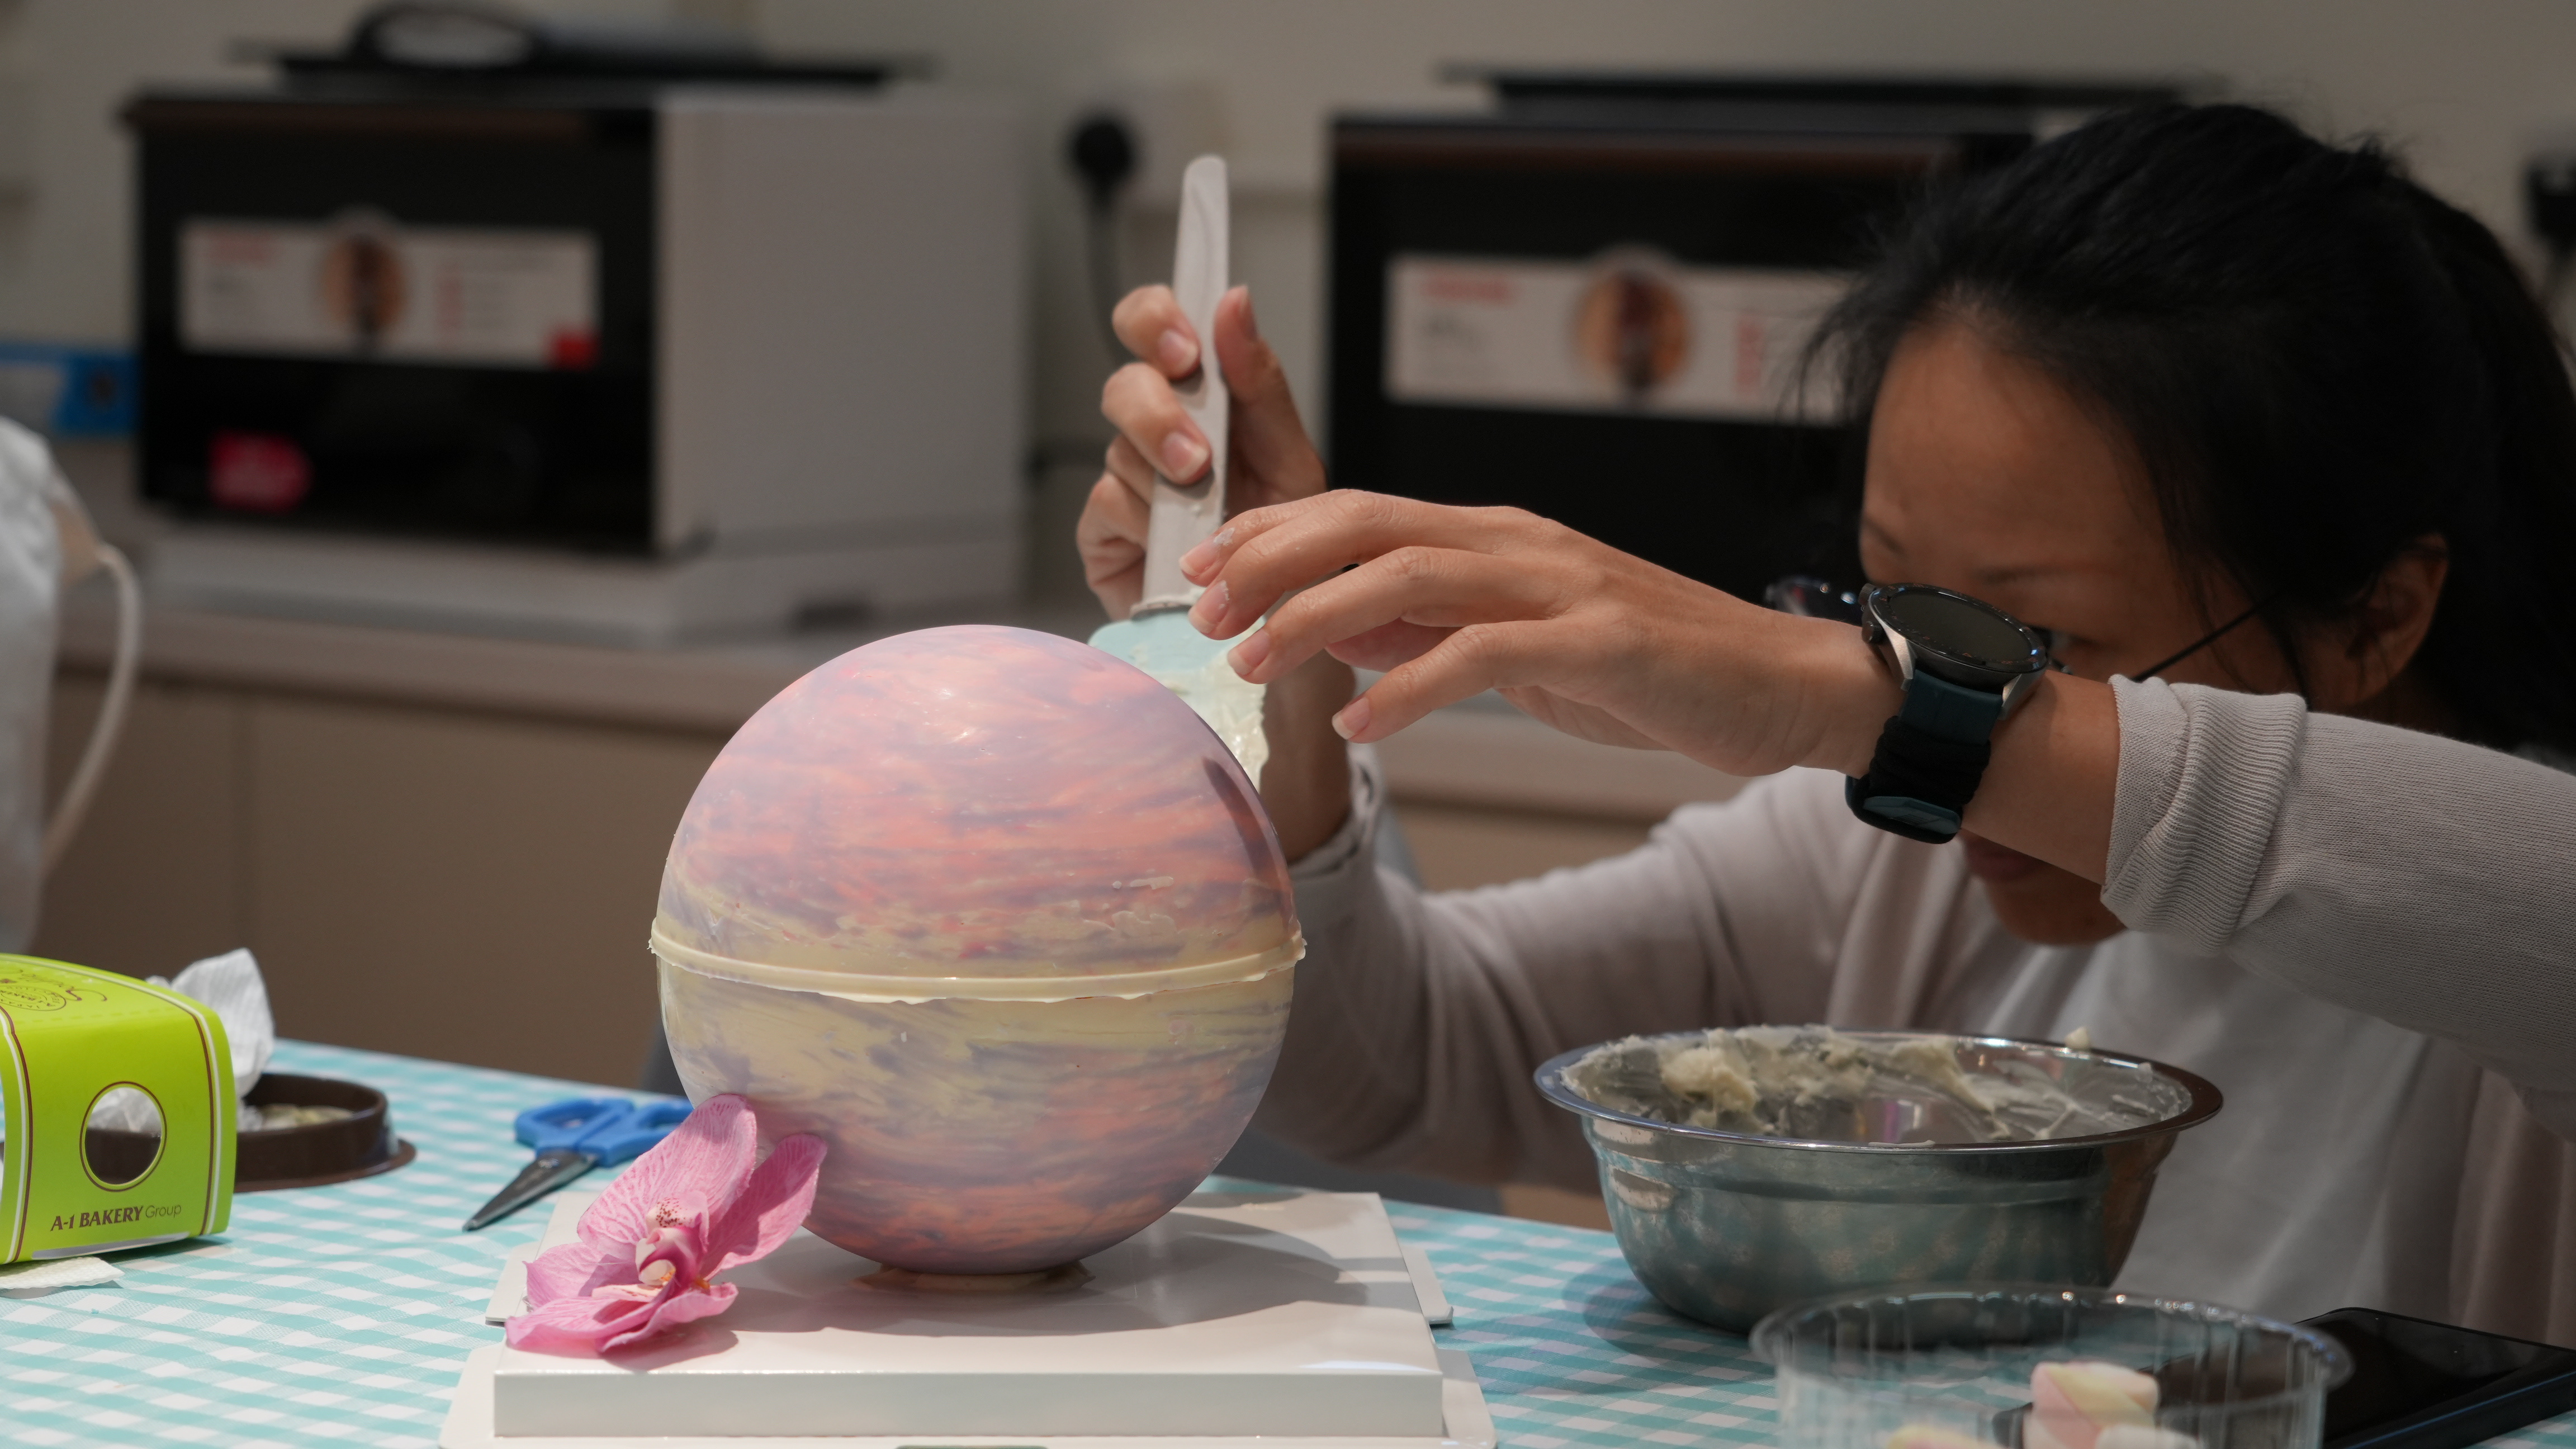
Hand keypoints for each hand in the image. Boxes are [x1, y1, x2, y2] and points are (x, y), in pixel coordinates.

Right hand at [1078, 285, 1325, 618]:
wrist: (1276, 632)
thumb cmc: (1288, 545)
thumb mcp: (1291, 460)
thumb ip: (1260, 384)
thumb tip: (1234, 302)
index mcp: (1200, 398)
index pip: (1154, 324)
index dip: (1155, 320)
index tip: (1185, 347)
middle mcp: (1156, 430)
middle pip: (1125, 384)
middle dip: (1158, 415)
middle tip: (1196, 457)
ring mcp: (1126, 478)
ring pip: (1120, 448)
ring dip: (1165, 482)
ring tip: (1206, 516)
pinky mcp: (1101, 529)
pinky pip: (1108, 503)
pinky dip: (1147, 523)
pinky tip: (1174, 546)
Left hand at [1175, 491, 1901, 779]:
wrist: (1782, 688)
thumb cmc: (1653, 670)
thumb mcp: (1524, 649)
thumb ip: (1436, 634)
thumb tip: (1340, 637)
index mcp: (1499, 537)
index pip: (1364, 509)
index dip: (1274, 531)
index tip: (1203, 568)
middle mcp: (1523, 542)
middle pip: (1370, 524)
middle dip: (1272, 561)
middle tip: (1200, 610)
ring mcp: (1564, 586)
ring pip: (1412, 576)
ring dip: (1318, 617)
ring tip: (1254, 662)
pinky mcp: (1602, 642)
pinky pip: (1484, 654)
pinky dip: (1410, 686)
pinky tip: (1360, 720)